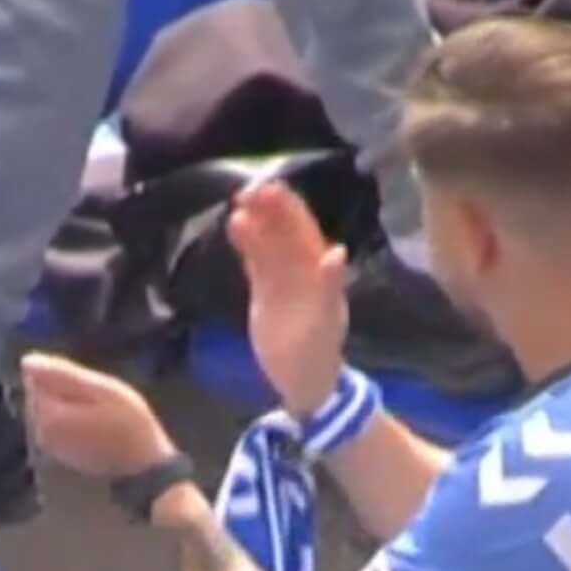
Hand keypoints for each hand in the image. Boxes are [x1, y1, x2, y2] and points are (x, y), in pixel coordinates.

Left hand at [19, 353, 175, 480]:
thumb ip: (63, 374)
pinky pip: (57, 425)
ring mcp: (48, 447)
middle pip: (40, 394)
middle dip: (63, 390)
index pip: (38, 377)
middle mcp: (39, 433)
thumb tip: (26, 361)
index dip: (64, 374)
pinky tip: (95, 425)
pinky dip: (72, 420)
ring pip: (49, 409)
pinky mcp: (58, 455)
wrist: (142, 467)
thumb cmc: (128, 424)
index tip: (91, 384)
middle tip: (98, 398)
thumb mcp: (102, 389)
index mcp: (47, 415)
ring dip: (69, 404)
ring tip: (99, 412)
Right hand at [229, 179, 348, 413]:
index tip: (272, 190)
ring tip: (237, 204)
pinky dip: (246, 243)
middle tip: (248, 190)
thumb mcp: (327, 322)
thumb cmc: (318, 353)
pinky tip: (234, 225)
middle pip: (284, 230)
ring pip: (268, 243)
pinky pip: (255, 260)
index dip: (289, 210)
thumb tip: (336, 252)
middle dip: (269, 209)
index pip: (303, 231)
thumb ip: (330, 286)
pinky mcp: (264, 291)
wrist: (302, 380)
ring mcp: (282, 278)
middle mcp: (301, 268)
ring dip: (255, 223)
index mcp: (319, 270)